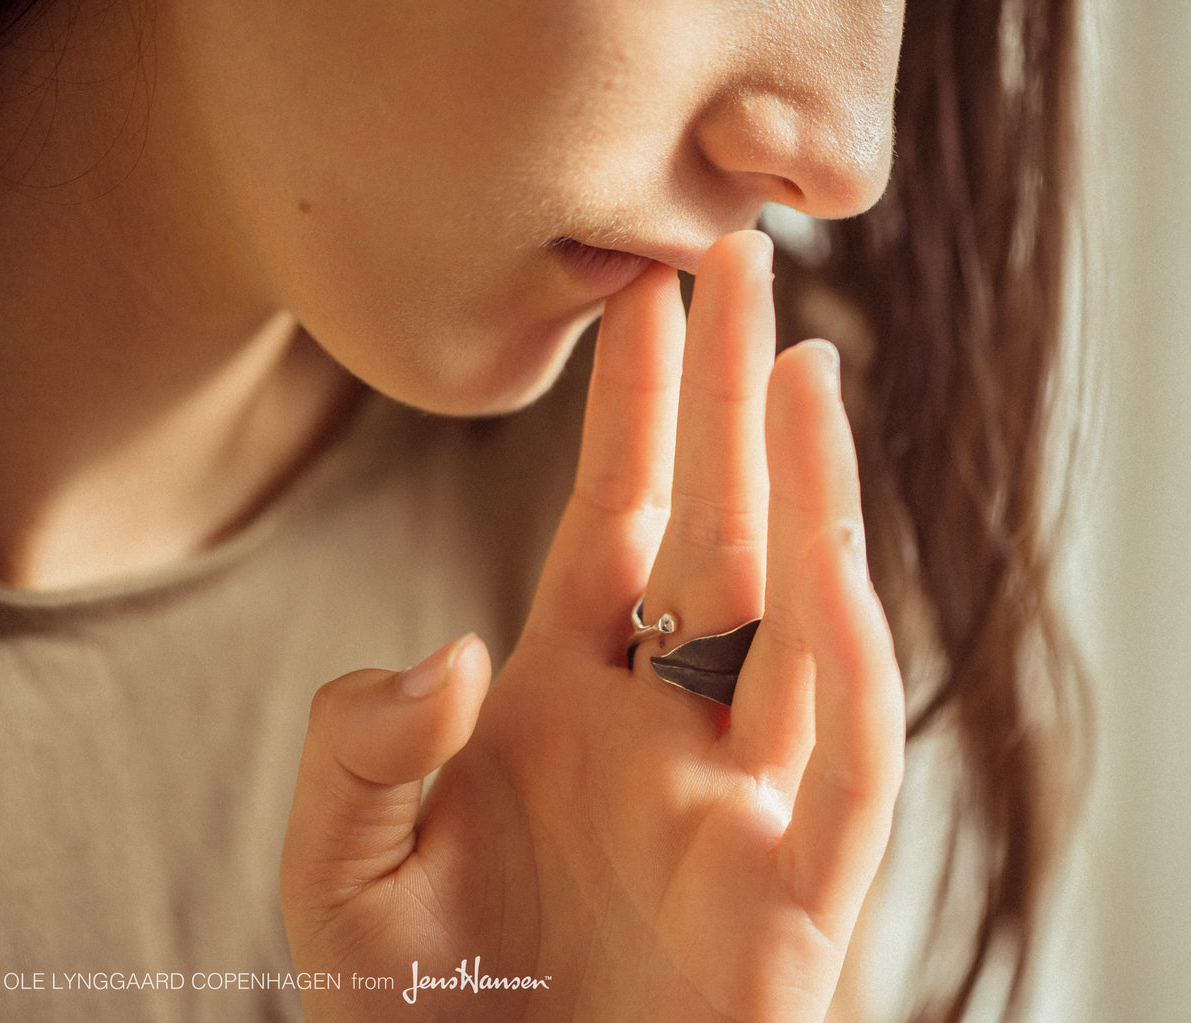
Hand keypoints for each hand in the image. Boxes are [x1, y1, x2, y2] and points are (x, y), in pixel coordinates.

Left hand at [280, 230, 904, 1021]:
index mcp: (563, 703)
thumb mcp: (337, 875)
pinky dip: (853, 662)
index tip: (643, 291)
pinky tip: (838, 554)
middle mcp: (665, 730)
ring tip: (805, 369)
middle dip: (732, 399)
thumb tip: (452, 645)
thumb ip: (358, 749)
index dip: (633, 408)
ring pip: (802, 622)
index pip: (616, 520)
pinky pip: (853, 762)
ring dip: (807, 497)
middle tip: (742, 259)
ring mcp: (740, 804)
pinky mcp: (798, 902)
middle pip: (718, 532)